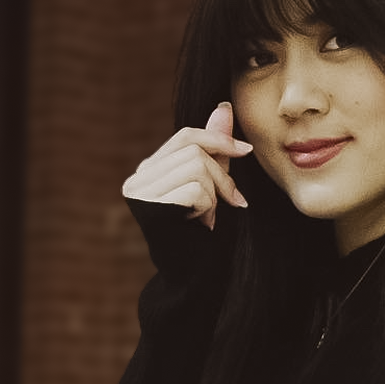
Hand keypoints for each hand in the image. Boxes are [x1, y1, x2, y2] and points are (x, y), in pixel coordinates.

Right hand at [122, 101, 252, 229]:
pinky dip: (208, 207)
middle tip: (230, 201)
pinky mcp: (151, 209)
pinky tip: (201, 224)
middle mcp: (138, 179)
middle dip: (222, 175)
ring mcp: (140, 194)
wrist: (192, 275)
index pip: (186, 137)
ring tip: (208, 216)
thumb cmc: (203, 232)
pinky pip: (196, 190)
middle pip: (194, 150)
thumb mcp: (212, 184)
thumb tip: (224, 108)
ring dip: (215, 194)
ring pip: (197, 167)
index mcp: (148, 170)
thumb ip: (214, 150)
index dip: (218, 139)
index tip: (246, 150)